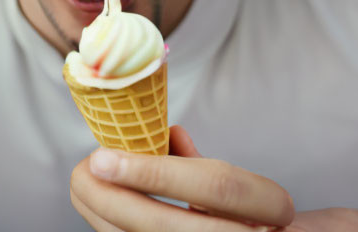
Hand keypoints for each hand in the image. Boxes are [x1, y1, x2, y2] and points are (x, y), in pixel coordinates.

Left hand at [70, 125, 294, 230]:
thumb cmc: (275, 223)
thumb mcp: (261, 191)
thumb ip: (212, 168)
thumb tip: (165, 136)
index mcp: (274, 211)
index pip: (216, 186)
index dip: (155, 172)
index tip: (103, 156)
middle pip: (169, 228)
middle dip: (114, 200)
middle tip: (82, 170)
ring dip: (105, 218)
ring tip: (84, 184)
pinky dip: (117, 231)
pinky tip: (99, 209)